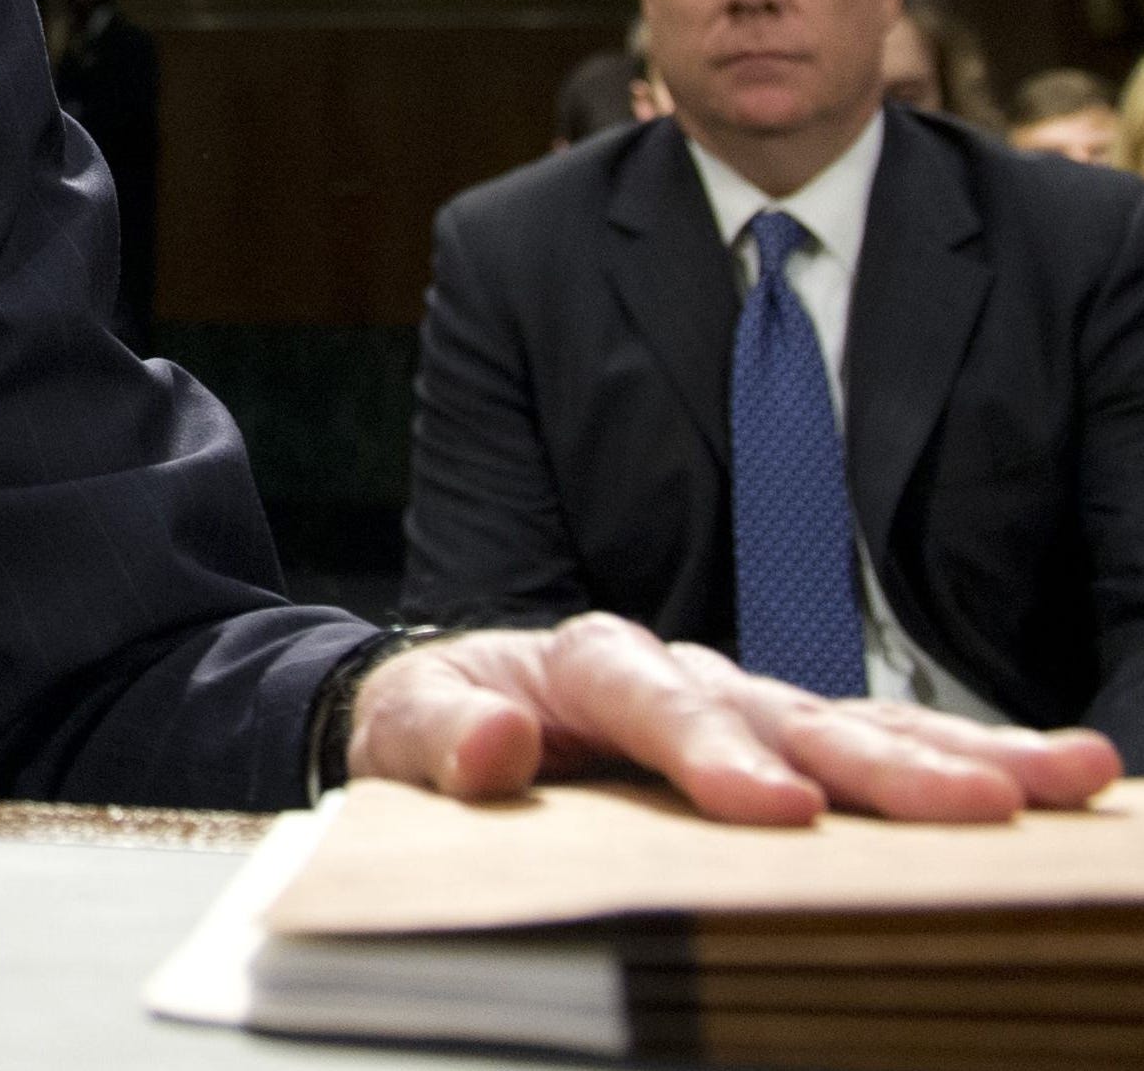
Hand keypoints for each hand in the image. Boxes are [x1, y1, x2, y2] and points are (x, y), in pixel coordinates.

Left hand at [348, 612, 1121, 822]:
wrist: (443, 713)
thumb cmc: (431, 727)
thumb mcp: (400, 732)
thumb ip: (440, 739)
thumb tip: (492, 744)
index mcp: (585, 664)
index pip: (655, 704)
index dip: (716, 754)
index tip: (775, 807)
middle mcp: (680, 671)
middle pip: (788, 712)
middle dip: (883, 761)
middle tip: (979, 805)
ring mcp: (739, 706)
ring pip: (856, 726)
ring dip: (961, 754)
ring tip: (1070, 777)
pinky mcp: (776, 747)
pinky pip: (871, 755)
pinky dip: (958, 767)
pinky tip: (1053, 787)